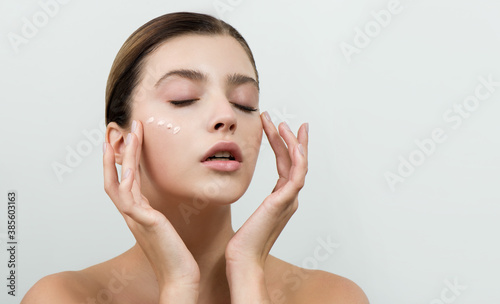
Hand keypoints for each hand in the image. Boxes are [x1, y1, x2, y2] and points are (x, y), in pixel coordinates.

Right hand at [102, 120, 199, 300]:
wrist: (179, 276)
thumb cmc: (175, 254)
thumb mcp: (164, 226)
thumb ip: (157, 214)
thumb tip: (159, 204)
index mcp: (137, 213)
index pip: (123, 182)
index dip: (120, 161)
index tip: (123, 141)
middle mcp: (132, 214)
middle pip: (116, 178)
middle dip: (116, 153)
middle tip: (120, 128)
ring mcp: (135, 218)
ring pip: (120, 182)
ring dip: (122, 157)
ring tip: (129, 134)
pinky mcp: (144, 223)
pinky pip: (129, 196)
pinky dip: (126, 177)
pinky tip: (129, 162)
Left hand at [225, 112, 307, 300]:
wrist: (243, 257)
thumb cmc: (244, 239)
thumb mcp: (250, 212)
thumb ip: (257, 200)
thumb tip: (244, 186)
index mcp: (282, 198)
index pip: (286, 165)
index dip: (284, 146)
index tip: (279, 128)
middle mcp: (289, 197)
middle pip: (294, 162)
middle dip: (290, 139)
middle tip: (285, 120)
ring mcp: (289, 200)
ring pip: (298, 164)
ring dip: (293, 143)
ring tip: (283, 125)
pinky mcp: (284, 202)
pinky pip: (297, 175)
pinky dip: (298, 158)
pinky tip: (293, 144)